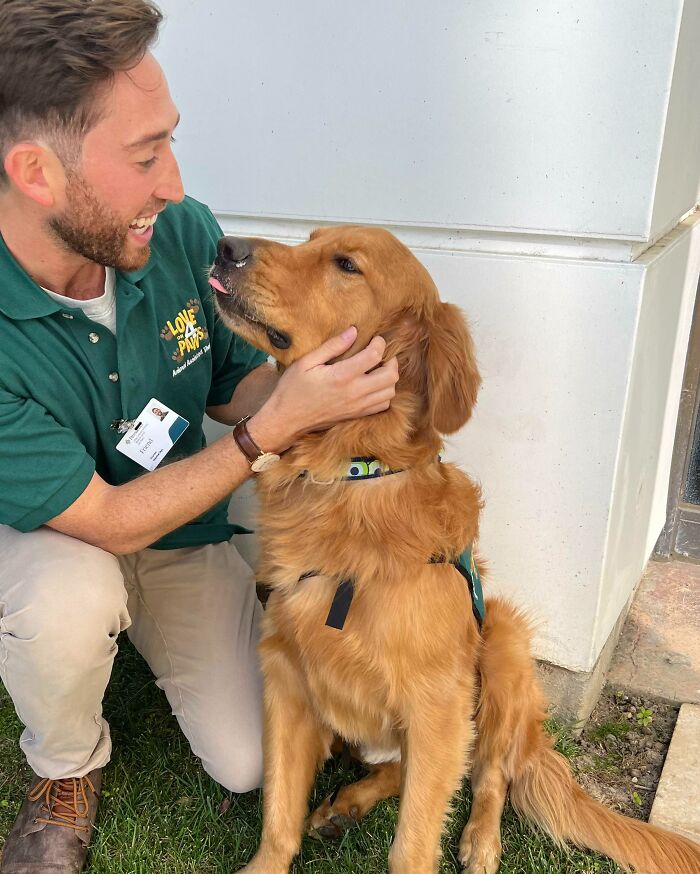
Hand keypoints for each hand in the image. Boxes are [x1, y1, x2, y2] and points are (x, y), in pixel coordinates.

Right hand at [248, 327, 398, 452]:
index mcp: (342, 376)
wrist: (287, 419)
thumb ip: (332, 346)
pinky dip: (384, 393)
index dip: (380, 343)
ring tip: (377, 368)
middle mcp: (355, 392)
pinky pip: (383, 405)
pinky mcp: (357, 415)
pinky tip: (373, 385)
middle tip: (380, 354)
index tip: (374, 339)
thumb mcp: (307, 362)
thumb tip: (353, 331)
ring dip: (389, 378)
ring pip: (390, 392)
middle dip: (391, 360)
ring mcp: (358, 406)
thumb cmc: (293, 388)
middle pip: (391, 375)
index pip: (375, 355)